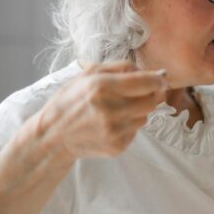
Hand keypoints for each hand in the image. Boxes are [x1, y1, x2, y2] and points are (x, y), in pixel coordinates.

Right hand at [36, 60, 167, 158]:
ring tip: (117, 109)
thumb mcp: (88, 74)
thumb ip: (121, 67)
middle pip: (152, 101)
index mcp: (102, 87)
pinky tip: (111, 123)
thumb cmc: (70, 100)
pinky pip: (136, 131)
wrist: (53, 136)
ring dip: (138, 111)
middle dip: (151, 94)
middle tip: (141, 92)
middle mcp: (110, 110)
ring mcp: (114, 131)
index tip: (160, 78)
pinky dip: (129, 125)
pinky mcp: (117, 146)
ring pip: (145, 117)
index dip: (158, 79)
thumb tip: (153, 72)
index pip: (148, 82)